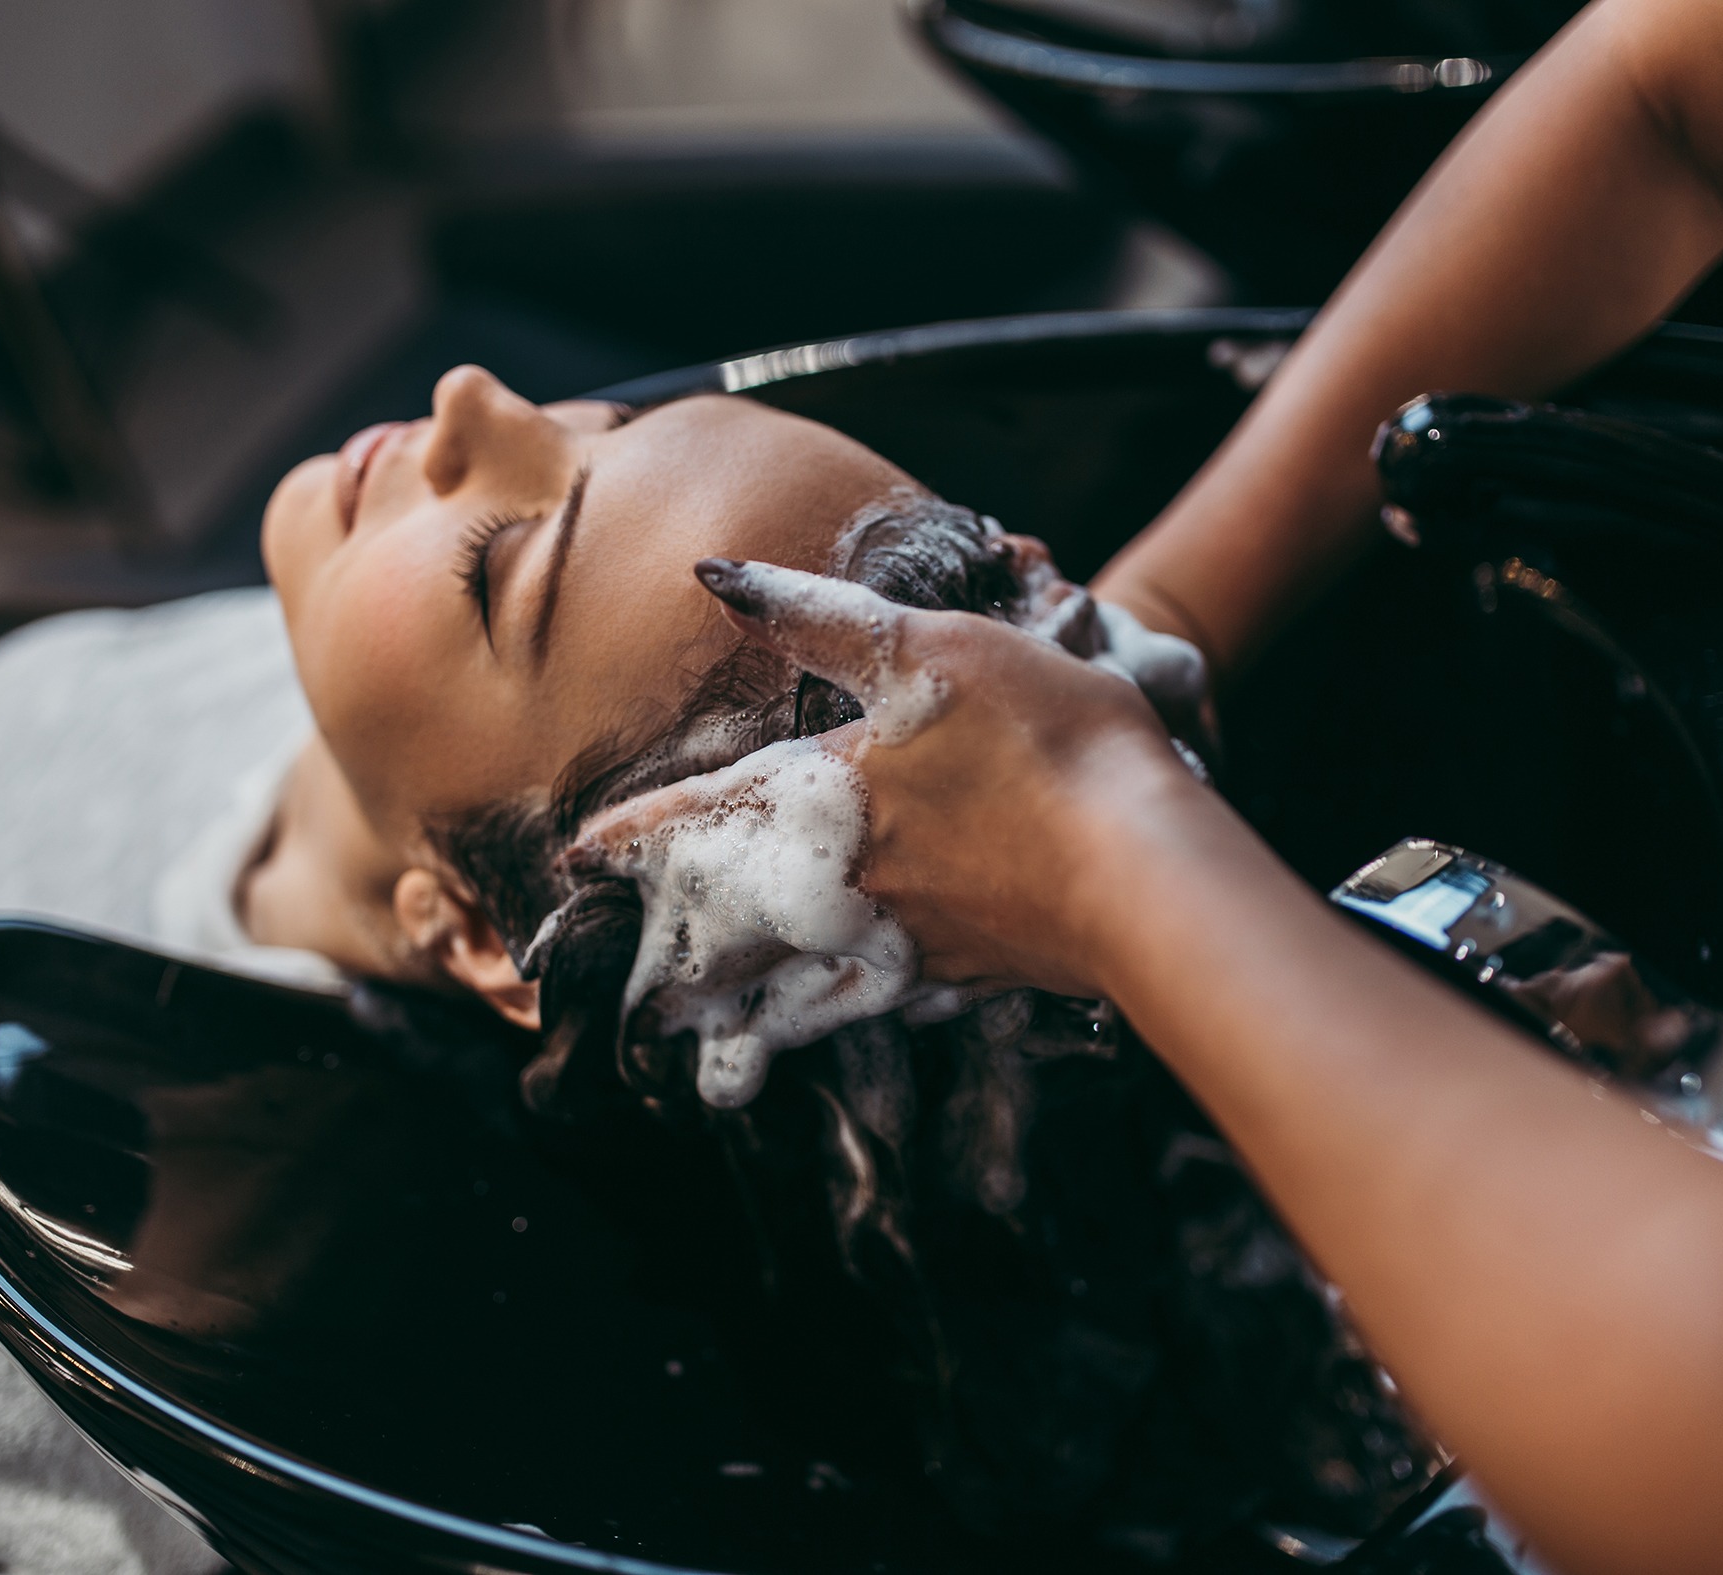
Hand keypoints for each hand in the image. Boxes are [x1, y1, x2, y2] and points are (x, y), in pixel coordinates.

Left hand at [574, 560, 1217, 997]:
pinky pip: (897, 1006)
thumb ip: (818, 614)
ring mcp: (914, 939)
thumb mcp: (928, 647)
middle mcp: (852, 883)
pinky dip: (861, 1024)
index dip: (636, 835)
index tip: (577, 861)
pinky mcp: (978, 972)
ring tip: (716, 1047)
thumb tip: (715, 577)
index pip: (703, 815)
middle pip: (741, 929)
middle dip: (684, 961)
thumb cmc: (1039, 741)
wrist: (1145, 863)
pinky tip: (865, 1024)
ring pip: (809, 991)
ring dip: (753, 1016)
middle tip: (640, 999)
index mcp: (828, 798)